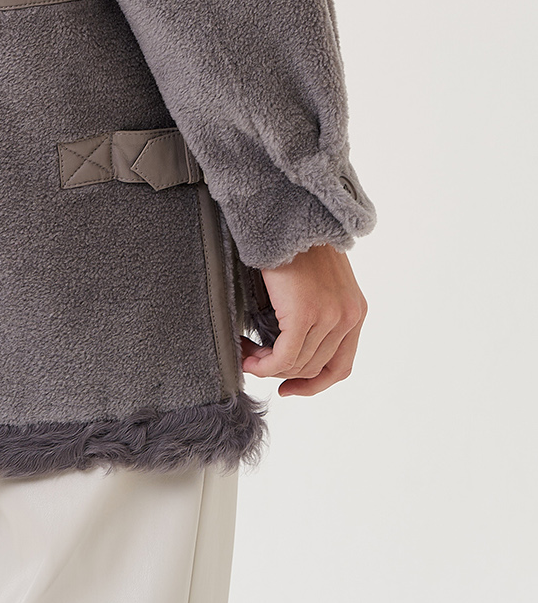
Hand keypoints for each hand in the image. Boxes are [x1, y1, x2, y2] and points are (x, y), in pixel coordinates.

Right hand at [240, 243, 367, 397]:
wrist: (287, 214)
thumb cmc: (295, 242)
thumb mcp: (318, 281)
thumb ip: (318, 311)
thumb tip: (291, 347)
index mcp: (355, 311)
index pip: (340, 366)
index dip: (313, 384)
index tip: (287, 387)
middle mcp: (349, 317)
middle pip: (315, 367)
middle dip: (282, 373)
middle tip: (254, 363)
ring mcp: (330, 316)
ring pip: (298, 364)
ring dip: (269, 367)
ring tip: (247, 355)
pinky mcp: (305, 313)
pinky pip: (285, 355)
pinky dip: (264, 363)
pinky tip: (248, 356)